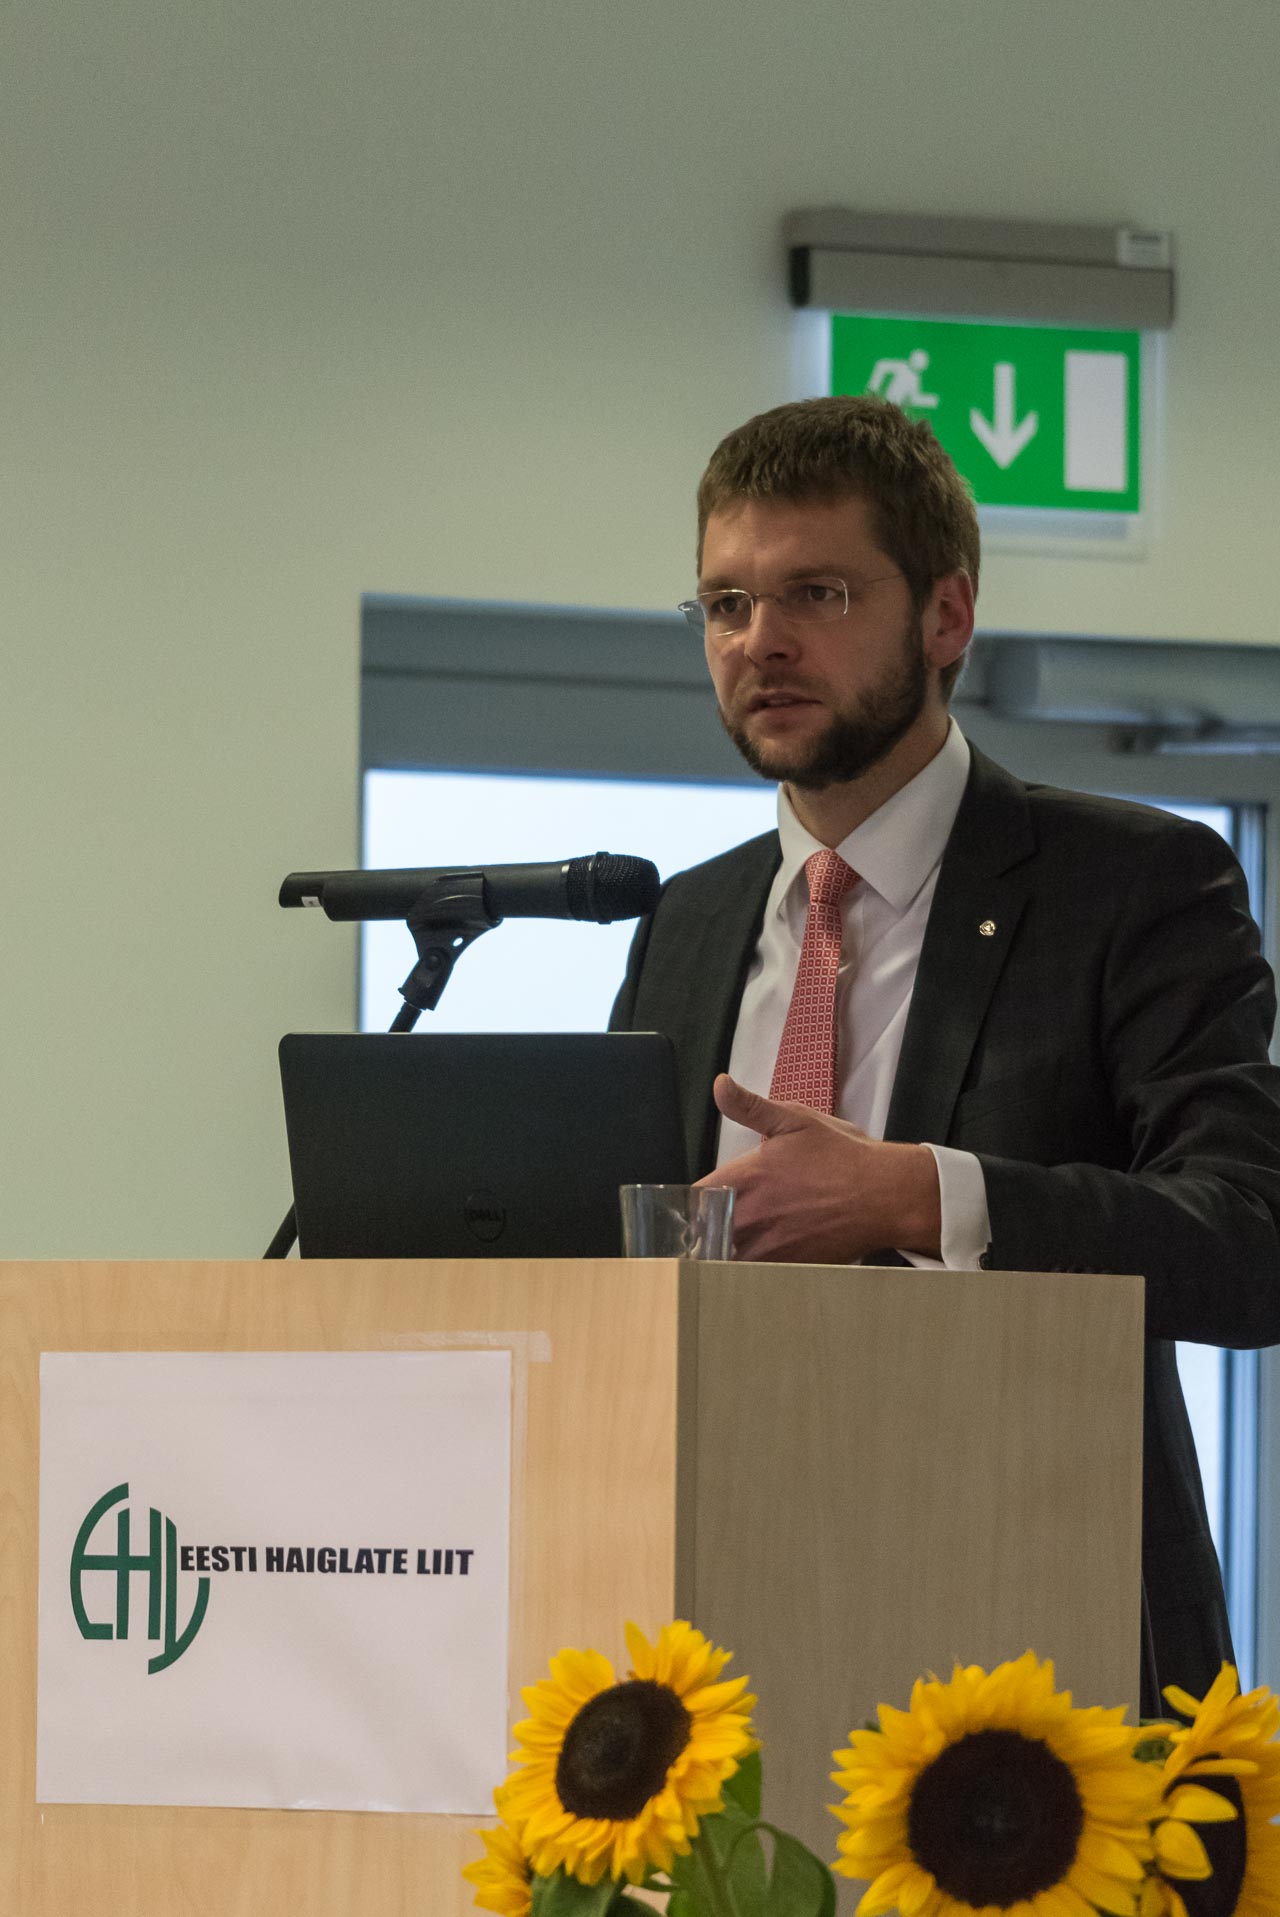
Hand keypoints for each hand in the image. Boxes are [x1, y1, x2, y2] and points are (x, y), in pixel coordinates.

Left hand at [696, 1074, 941, 1263]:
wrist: (884, 1195)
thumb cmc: (841, 1156)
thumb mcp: (794, 1119)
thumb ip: (749, 1106)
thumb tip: (719, 1084)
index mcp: (744, 1177)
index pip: (693, 1198)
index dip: (687, 1204)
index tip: (691, 1205)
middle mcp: (749, 1215)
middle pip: (702, 1234)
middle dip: (700, 1232)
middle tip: (703, 1231)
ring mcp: (767, 1246)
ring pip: (723, 1260)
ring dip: (718, 1256)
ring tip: (723, 1250)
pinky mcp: (786, 1267)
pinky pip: (752, 1276)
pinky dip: (746, 1272)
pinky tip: (754, 1262)